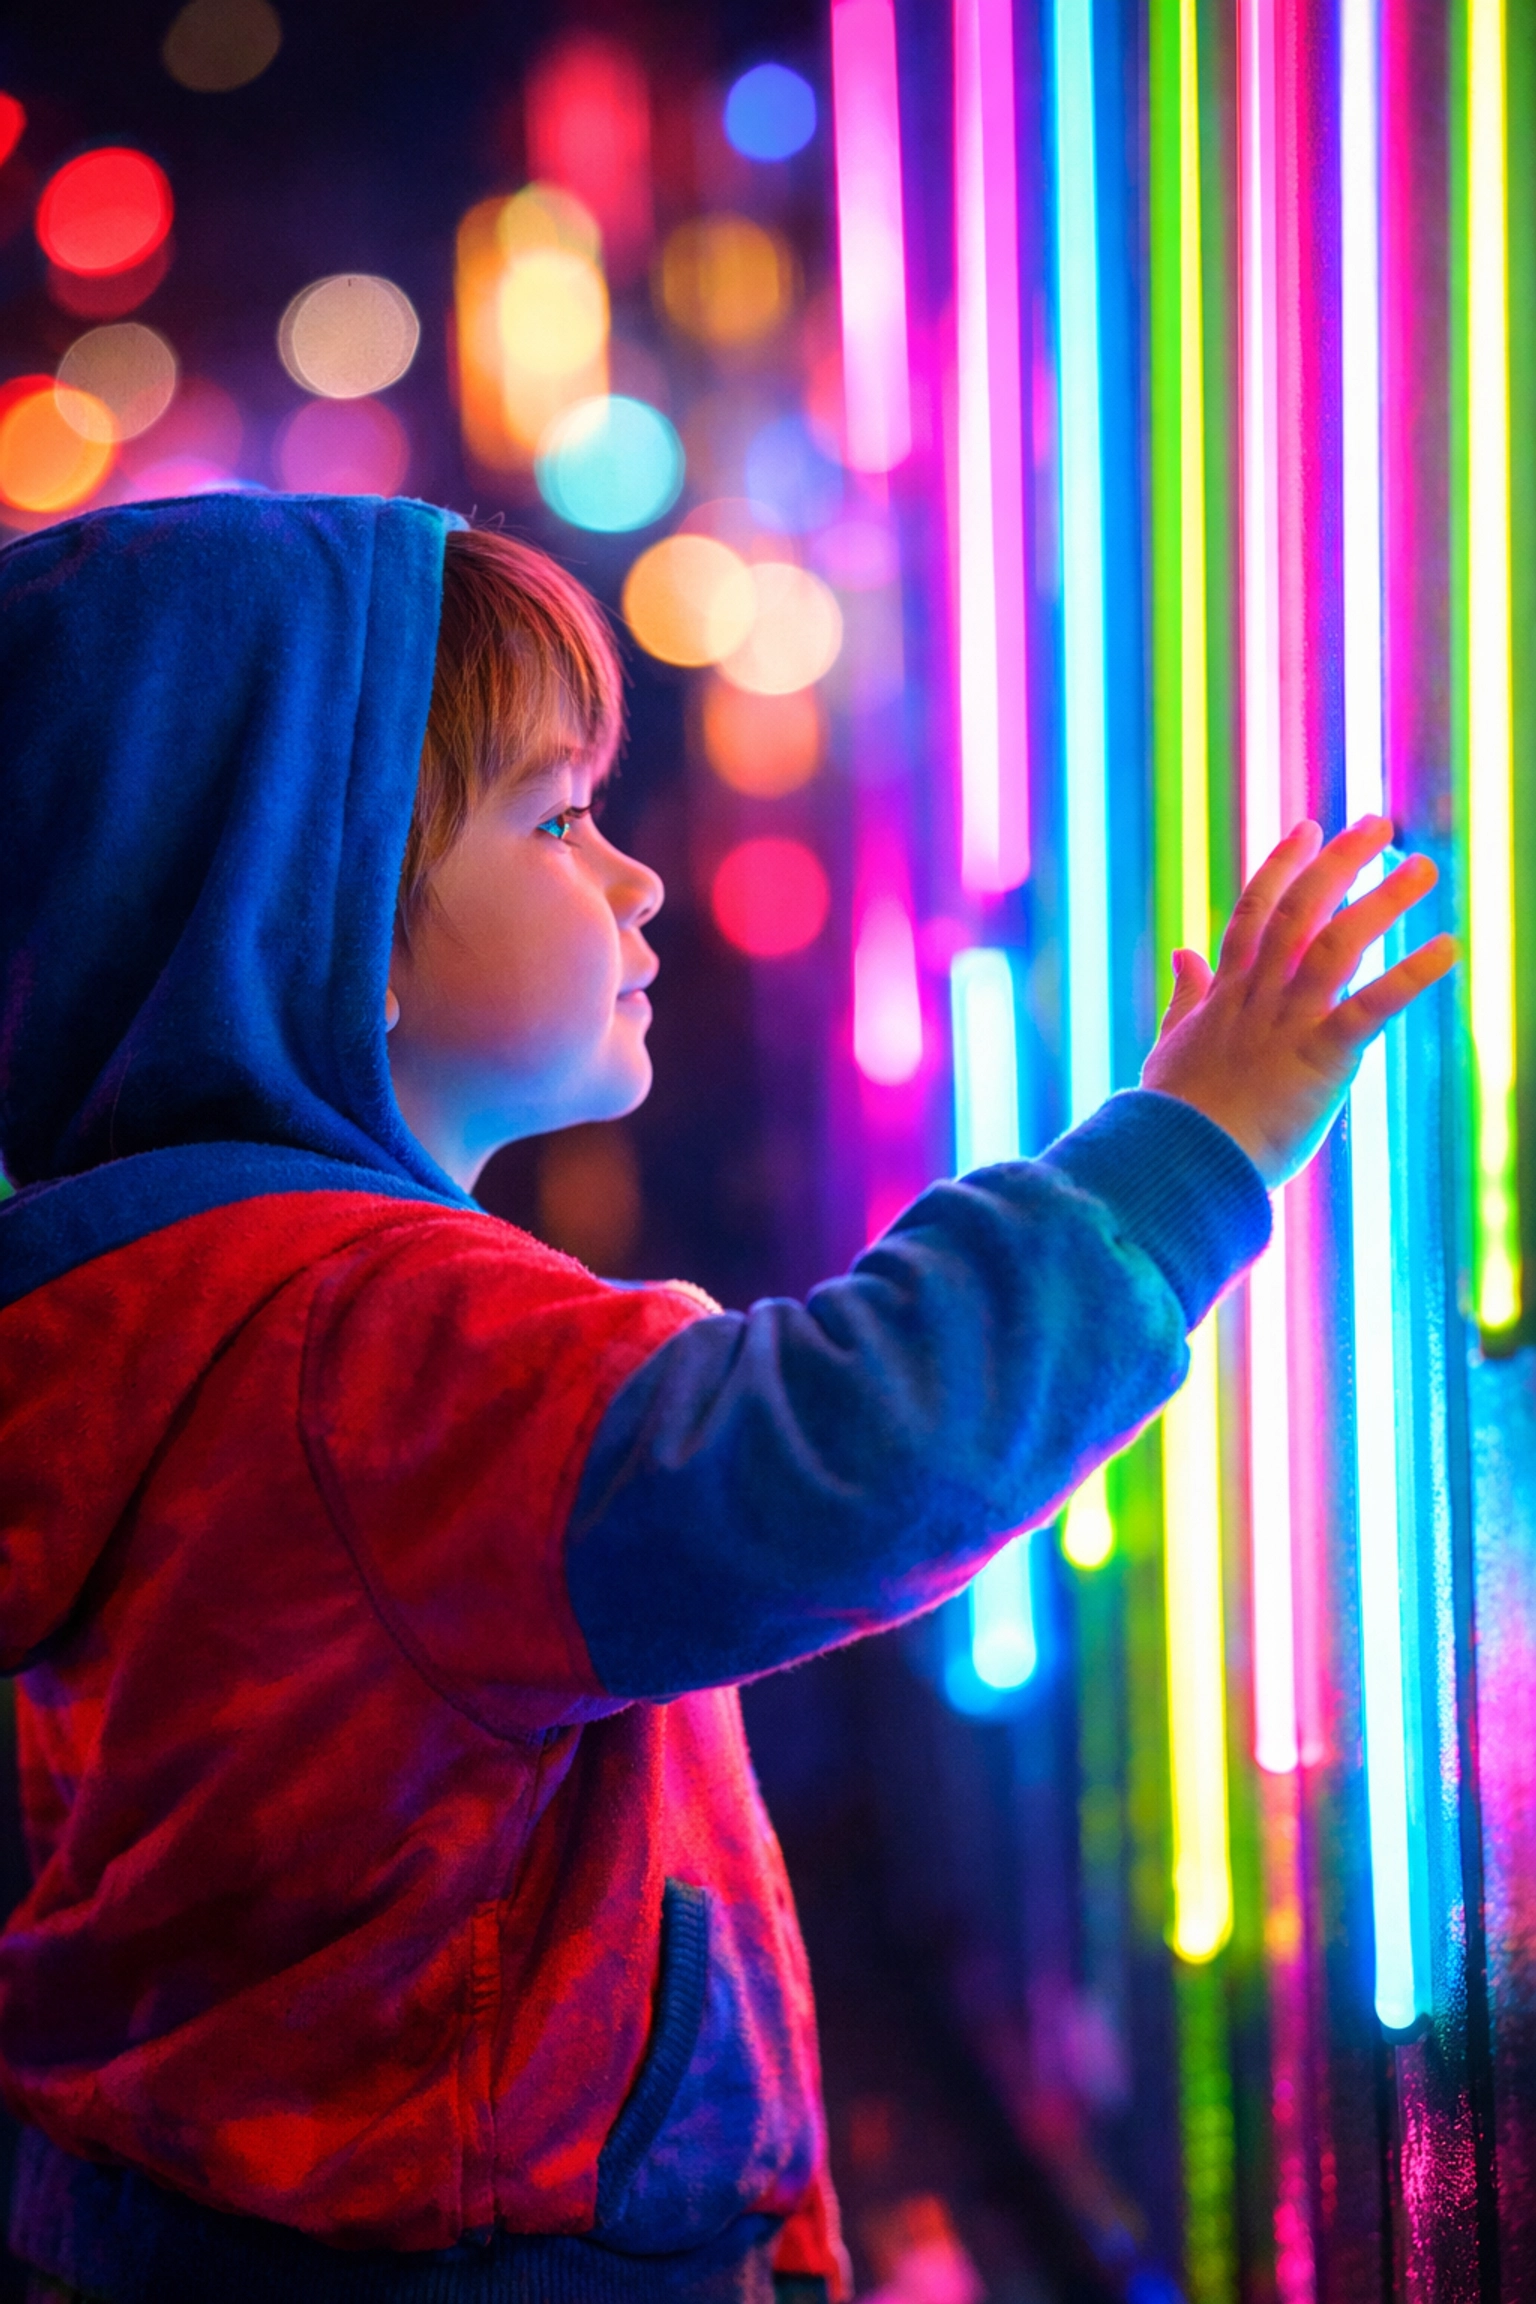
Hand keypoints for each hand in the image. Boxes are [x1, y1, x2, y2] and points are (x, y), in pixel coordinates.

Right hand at [1141, 816, 1457, 1186]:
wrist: (1181, 1161)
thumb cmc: (1175, 1114)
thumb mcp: (1172, 1045)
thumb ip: (1185, 995)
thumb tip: (1183, 951)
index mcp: (1227, 994)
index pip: (1256, 912)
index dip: (1283, 866)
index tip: (1310, 828)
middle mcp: (1259, 997)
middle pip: (1300, 911)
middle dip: (1339, 863)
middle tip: (1378, 825)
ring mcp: (1288, 1024)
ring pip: (1335, 945)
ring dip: (1381, 903)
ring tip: (1421, 867)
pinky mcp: (1320, 1058)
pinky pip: (1370, 1008)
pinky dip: (1410, 975)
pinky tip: (1447, 947)